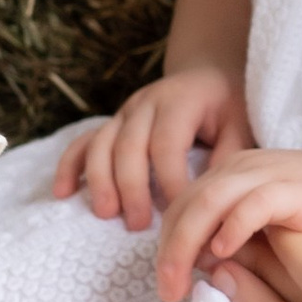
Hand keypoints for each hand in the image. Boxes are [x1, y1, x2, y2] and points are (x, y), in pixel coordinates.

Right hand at [52, 66, 251, 231]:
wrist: (206, 76)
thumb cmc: (226, 108)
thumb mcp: (239, 125)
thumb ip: (229, 158)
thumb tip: (216, 199)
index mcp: (180, 100)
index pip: (167, 143)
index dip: (170, 180)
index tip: (179, 213)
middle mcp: (146, 102)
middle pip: (129, 146)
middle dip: (131, 187)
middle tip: (139, 225)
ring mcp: (123, 112)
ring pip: (101, 144)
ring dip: (100, 181)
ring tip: (107, 214)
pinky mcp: (111, 123)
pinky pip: (82, 142)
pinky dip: (69, 166)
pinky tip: (62, 193)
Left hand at [154, 141, 301, 301]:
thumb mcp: (267, 224)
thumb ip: (235, 238)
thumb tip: (201, 266)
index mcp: (228, 175)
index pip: (179, 209)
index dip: (166, 246)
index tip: (169, 286)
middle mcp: (239, 169)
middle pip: (184, 206)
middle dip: (168, 252)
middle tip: (166, 293)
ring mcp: (265, 175)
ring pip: (207, 203)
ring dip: (186, 245)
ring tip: (182, 282)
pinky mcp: (293, 189)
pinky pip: (252, 204)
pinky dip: (231, 228)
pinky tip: (222, 254)